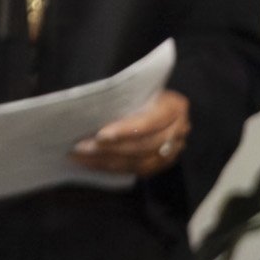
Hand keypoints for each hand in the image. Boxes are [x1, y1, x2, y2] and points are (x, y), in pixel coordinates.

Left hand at [70, 88, 192, 178]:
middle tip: (81, 148)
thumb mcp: (132, 89)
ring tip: (81, 157)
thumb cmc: (135, 92)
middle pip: (145, 145)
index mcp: (174, 106)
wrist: (149, 101)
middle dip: (111, 149)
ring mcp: (173, 149)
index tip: (100, 135)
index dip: (126, 130)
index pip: (151, 121)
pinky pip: (138, 170)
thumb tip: (88, 110)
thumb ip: (119, 98)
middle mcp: (179, 129)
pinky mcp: (162, 163)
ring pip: (141, 161)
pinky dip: (113, 168)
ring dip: (108, 161)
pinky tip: (93, 163)